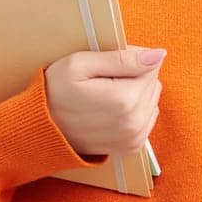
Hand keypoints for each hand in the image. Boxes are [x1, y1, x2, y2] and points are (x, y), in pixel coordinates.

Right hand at [44, 46, 165, 158]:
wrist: (42, 127)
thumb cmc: (56, 91)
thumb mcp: (81, 64)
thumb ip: (122, 58)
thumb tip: (159, 54)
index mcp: (124, 99)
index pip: (150, 65)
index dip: (130, 58)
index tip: (107, 64)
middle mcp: (133, 122)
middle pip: (153, 83)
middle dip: (134, 76)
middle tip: (103, 80)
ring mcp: (133, 137)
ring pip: (152, 100)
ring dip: (135, 93)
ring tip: (106, 95)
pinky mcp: (132, 147)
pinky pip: (148, 118)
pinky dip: (135, 110)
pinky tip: (113, 109)